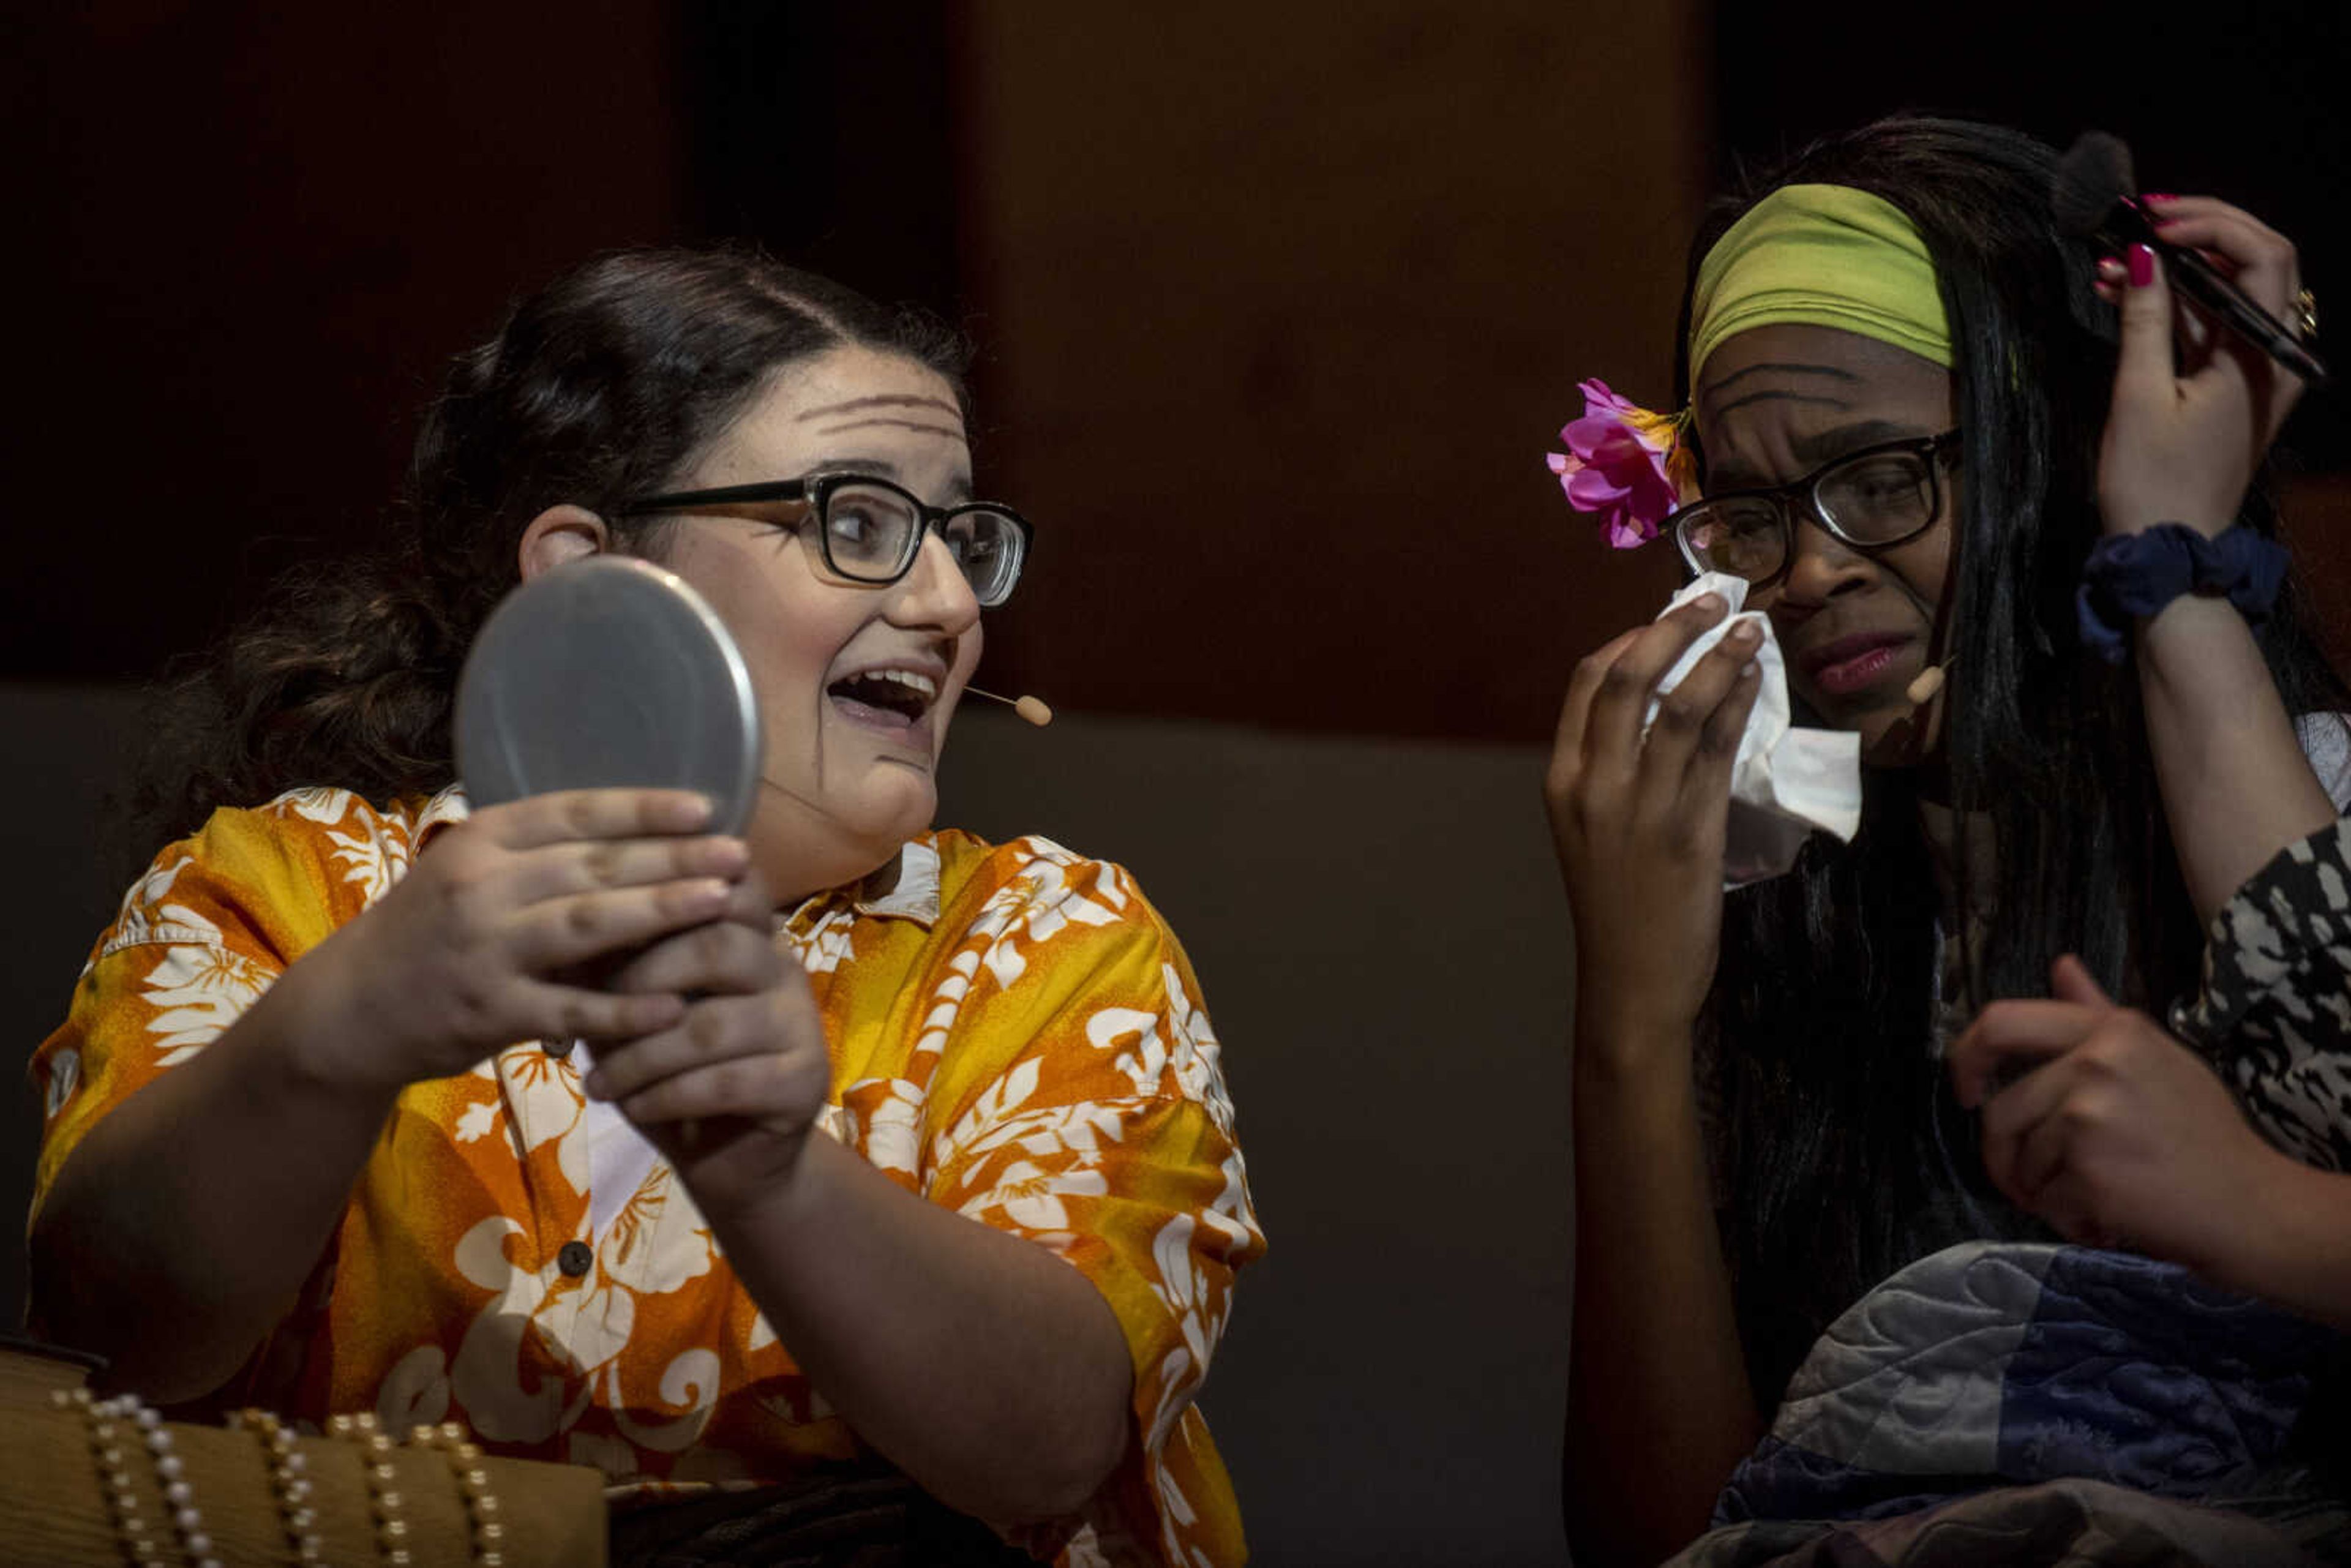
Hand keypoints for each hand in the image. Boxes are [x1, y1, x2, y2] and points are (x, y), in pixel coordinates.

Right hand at [306, 789, 748, 1090]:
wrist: (349, 1010)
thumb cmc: (431, 932)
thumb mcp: (471, 874)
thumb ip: (541, 858)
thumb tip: (643, 836)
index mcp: (482, 840)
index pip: (574, 812)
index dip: (643, 807)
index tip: (707, 807)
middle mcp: (481, 886)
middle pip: (595, 865)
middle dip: (674, 857)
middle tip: (740, 854)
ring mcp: (484, 950)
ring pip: (589, 924)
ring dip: (662, 910)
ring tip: (724, 902)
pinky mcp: (489, 1012)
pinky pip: (570, 1008)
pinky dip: (624, 1009)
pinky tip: (675, 1006)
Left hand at [582, 868, 832, 1215]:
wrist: (728, 1155)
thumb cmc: (672, 1068)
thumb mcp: (633, 1009)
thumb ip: (612, 964)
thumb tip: (554, 914)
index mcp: (749, 934)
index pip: (725, 888)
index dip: (669, 893)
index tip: (605, 908)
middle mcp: (783, 968)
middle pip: (721, 944)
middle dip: (645, 978)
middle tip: (593, 1010)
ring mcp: (800, 1023)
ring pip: (714, 1025)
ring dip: (643, 1056)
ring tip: (600, 1081)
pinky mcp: (803, 1080)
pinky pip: (727, 1082)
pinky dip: (668, 1095)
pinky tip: (634, 1106)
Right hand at [1545, 592, 1762, 1044]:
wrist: (1632, 983)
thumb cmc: (1616, 907)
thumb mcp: (1591, 831)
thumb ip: (1612, 772)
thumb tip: (1658, 704)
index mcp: (1562, 781)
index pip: (1586, 684)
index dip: (1630, 640)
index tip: (1667, 620)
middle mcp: (1594, 786)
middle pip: (1626, 679)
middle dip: (1671, 628)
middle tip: (1712, 601)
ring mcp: (1641, 808)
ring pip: (1678, 707)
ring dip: (1718, 657)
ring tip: (1749, 629)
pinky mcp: (1690, 831)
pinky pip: (1717, 750)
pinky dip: (1737, 706)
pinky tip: (1754, 682)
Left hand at [1949, 954, 2286, 1272]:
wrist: (2251, 1207)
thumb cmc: (2203, 1134)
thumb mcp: (2156, 1057)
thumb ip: (2096, 1014)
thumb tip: (2060, 965)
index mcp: (2112, 1030)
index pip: (2001, 1023)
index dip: (1966, 1058)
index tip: (1968, 1091)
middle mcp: (2095, 1063)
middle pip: (1999, 1111)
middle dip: (2003, 1154)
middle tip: (2026, 1180)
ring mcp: (2088, 1117)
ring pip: (2018, 1160)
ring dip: (2042, 1190)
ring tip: (2091, 1196)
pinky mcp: (2087, 1171)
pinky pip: (2042, 1198)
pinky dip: (2065, 1217)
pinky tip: (2104, 1219)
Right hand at [2096, 195, 2308, 536]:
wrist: (2171, 550)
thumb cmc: (2152, 483)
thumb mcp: (2139, 397)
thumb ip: (2144, 321)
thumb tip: (2142, 257)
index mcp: (2260, 358)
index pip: (2261, 257)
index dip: (2211, 226)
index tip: (2153, 223)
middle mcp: (2273, 357)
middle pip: (2256, 264)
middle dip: (2198, 235)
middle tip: (2140, 221)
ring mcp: (2258, 371)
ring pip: (2229, 293)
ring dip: (2175, 271)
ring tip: (2113, 266)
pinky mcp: (2235, 385)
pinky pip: (2213, 326)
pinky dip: (2174, 305)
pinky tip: (2126, 295)